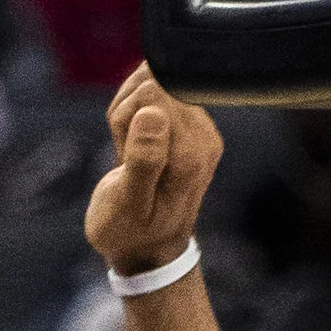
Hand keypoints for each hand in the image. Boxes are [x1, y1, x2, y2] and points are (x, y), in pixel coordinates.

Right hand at [85, 65, 222, 278]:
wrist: (147, 246)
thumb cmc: (131, 230)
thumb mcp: (128, 203)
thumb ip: (143, 160)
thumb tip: (153, 114)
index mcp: (192, 154)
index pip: (152, 93)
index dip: (125, 117)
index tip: (125, 154)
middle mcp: (205, 137)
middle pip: (151, 84)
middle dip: (126, 114)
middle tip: (125, 157)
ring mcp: (201, 128)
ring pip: (149, 83)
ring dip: (126, 114)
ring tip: (128, 154)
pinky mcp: (190, 122)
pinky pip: (152, 91)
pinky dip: (133, 113)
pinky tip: (133, 144)